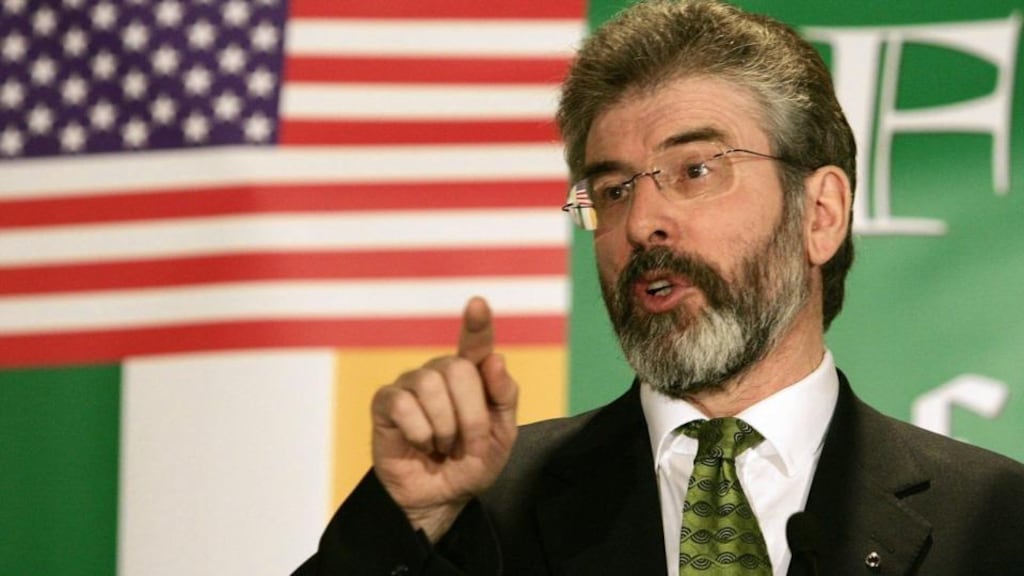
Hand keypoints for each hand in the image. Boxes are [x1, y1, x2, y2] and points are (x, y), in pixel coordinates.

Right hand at [370, 297, 518, 541]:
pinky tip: (421, 444)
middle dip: (471, 415)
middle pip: (458, 369)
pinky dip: (420, 432)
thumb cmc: (470, 463)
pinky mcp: (386, 402)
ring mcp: (411, 384)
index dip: (477, 323)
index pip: (475, 342)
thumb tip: (494, 358)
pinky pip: (405, 405)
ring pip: (431, 385)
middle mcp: (439, 372)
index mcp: (471, 375)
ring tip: (442, 445)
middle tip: (467, 443)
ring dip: (444, 427)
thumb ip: (504, 398)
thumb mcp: (501, 437)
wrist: (440, 499)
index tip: (478, 303)